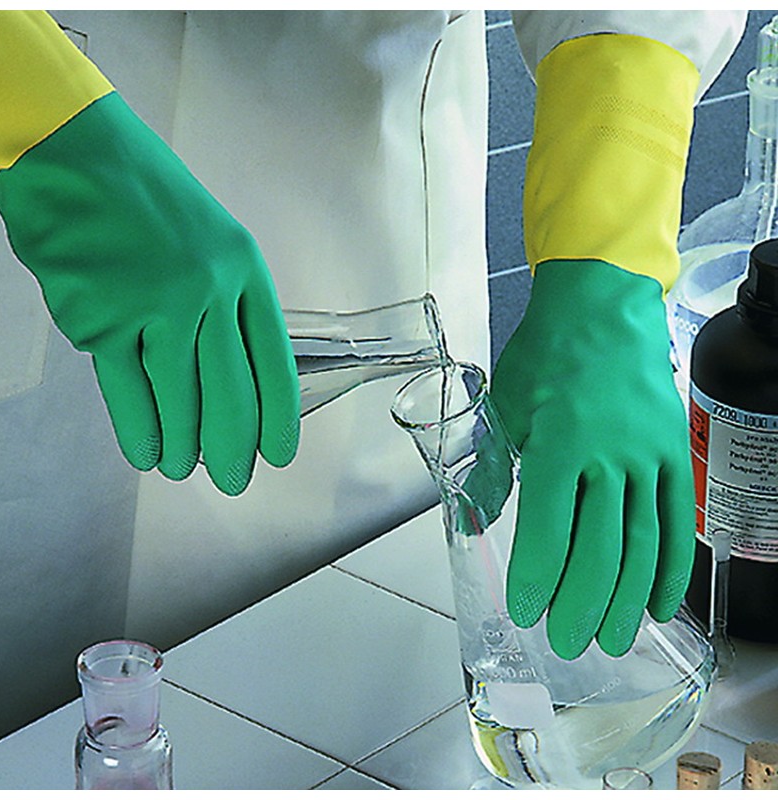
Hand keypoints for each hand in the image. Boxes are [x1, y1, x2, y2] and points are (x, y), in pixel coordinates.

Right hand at [0, 92, 299, 495]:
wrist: (73, 156)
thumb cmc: (146, 200)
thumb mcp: (214, 242)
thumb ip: (229, 306)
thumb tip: (236, 381)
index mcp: (243, 269)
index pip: (275, 364)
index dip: (279, 419)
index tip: (279, 452)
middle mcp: (206, 289)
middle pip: (231, 394)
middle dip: (234, 449)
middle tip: (233, 480)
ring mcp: (153, 304)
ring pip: (179, 401)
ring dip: (184, 447)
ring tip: (184, 468)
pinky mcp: (100, 318)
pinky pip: (127, 394)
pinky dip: (140, 432)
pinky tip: (147, 452)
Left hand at [490, 259, 694, 659]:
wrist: (602, 309)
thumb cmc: (547, 354)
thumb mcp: (504, 407)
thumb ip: (494, 469)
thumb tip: (475, 520)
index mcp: (556, 444)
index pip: (547, 529)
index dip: (536, 578)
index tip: (526, 612)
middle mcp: (606, 456)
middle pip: (598, 547)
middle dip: (581, 603)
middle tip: (569, 642)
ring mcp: (646, 456)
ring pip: (641, 542)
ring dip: (627, 598)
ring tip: (615, 639)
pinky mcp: (670, 452)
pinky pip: (676, 519)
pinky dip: (670, 565)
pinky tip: (658, 602)